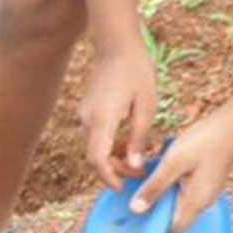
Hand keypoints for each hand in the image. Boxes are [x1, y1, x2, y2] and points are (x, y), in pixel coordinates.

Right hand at [78, 43, 158, 188]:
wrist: (116, 45)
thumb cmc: (136, 71)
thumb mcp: (147, 106)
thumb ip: (139, 137)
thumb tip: (136, 165)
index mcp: (102, 120)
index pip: (98, 159)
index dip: (109, 177)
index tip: (123, 187)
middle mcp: (87, 120)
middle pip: (95, 157)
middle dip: (115, 170)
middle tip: (139, 172)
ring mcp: (85, 115)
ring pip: (95, 147)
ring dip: (113, 157)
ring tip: (137, 157)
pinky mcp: (87, 110)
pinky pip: (96, 135)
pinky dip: (109, 145)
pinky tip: (127, 142)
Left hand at [129, 109, 232, 232]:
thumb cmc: (204, 142)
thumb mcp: (173, 163)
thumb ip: (155, 187)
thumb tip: (135, 210)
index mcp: (196, 203)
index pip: (172, 229)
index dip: (153, 225)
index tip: (136, 211)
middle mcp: (202, 202)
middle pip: (173, 216)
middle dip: (155, 206)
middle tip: (138, 188)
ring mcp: (205, 191)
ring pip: (177, 201)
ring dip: (161, 192)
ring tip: (148, 176)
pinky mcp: (205, 181)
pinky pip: (183, 189)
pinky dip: (170, 183)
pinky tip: (163, 167)